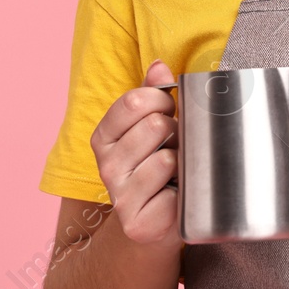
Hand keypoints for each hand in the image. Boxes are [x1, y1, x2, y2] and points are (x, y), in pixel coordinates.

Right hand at [90, 59, 181, 245]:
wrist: (157, 224)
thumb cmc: (160, 165)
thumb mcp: (152, 125)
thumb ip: (153, 93)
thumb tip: (159, 65)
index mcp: (104, 137)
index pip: (133, 102)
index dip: (162, 98)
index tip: (171, 108)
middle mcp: (105, 167)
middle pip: (154, 126)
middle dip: (176, 132)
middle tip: (177, 146)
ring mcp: (119, 197)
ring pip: (166, 160)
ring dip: (183, 163)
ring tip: (179, 172)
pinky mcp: (137, 224)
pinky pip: (175, 194)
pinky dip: (185, 193)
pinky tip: (178, 197)